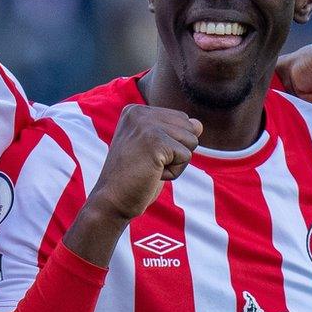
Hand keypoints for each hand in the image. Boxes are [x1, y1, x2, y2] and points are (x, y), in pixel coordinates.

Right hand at [87, 105, 202, 220]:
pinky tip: (151, 174)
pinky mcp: (155, 140)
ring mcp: (146, 124)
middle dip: (177, 152)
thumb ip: (177, 132)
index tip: (145, 156)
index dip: (171, 145)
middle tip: (148, 164)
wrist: (112, 200)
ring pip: (191, 141)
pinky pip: (186, 156)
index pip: (181, 120)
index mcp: (136, 111)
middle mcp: (139, 112)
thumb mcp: (156, 150)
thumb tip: (199, 124)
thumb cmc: (133, 178)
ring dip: (176, 163)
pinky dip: (174, 172)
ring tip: (149, 169)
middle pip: (189, 127)